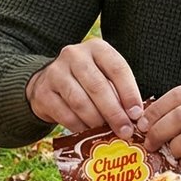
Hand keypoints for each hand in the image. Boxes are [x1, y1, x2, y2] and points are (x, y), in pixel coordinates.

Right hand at [25, 38, 143, 138]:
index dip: (129, 93)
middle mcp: (74, 55)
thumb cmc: (87, 81)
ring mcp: (55, 72)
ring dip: (96, 121)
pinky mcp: (43, 92)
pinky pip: (65, 114)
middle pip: (98, 86)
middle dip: (114, 112)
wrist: (49, 82)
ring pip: (80, 101)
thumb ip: (119, 92)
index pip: (117, 68)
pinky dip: (79, 127)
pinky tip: (88, 132)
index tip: (137, 114)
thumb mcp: (105, 76)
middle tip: (125, 131)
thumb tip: (135, 119)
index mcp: (96, 48)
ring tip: (106, 133)